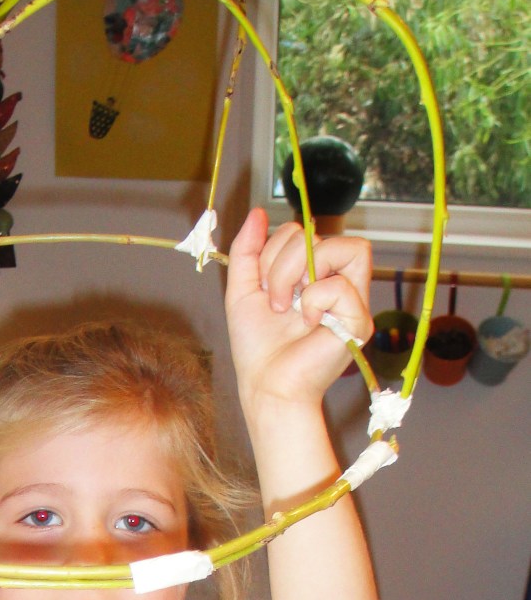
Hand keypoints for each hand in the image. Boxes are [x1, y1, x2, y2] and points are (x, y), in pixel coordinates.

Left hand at [225, 209, 371, 411]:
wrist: (264, 386)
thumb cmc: (257, 347)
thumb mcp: (242, 290)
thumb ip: (248, 251)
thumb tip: (258, 213)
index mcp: (311, 274)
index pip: (303, 231)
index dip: (275, 248)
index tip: (263, 285)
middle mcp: (335, 282)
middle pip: (317, 235)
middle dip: (281, 263)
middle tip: (274, 300)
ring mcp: (351, 300)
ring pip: (338, 247)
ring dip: (297, 275)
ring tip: (286, 308)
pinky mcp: (358, 321)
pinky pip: (343, 286)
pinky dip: (316, 300)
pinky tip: (307, 322)